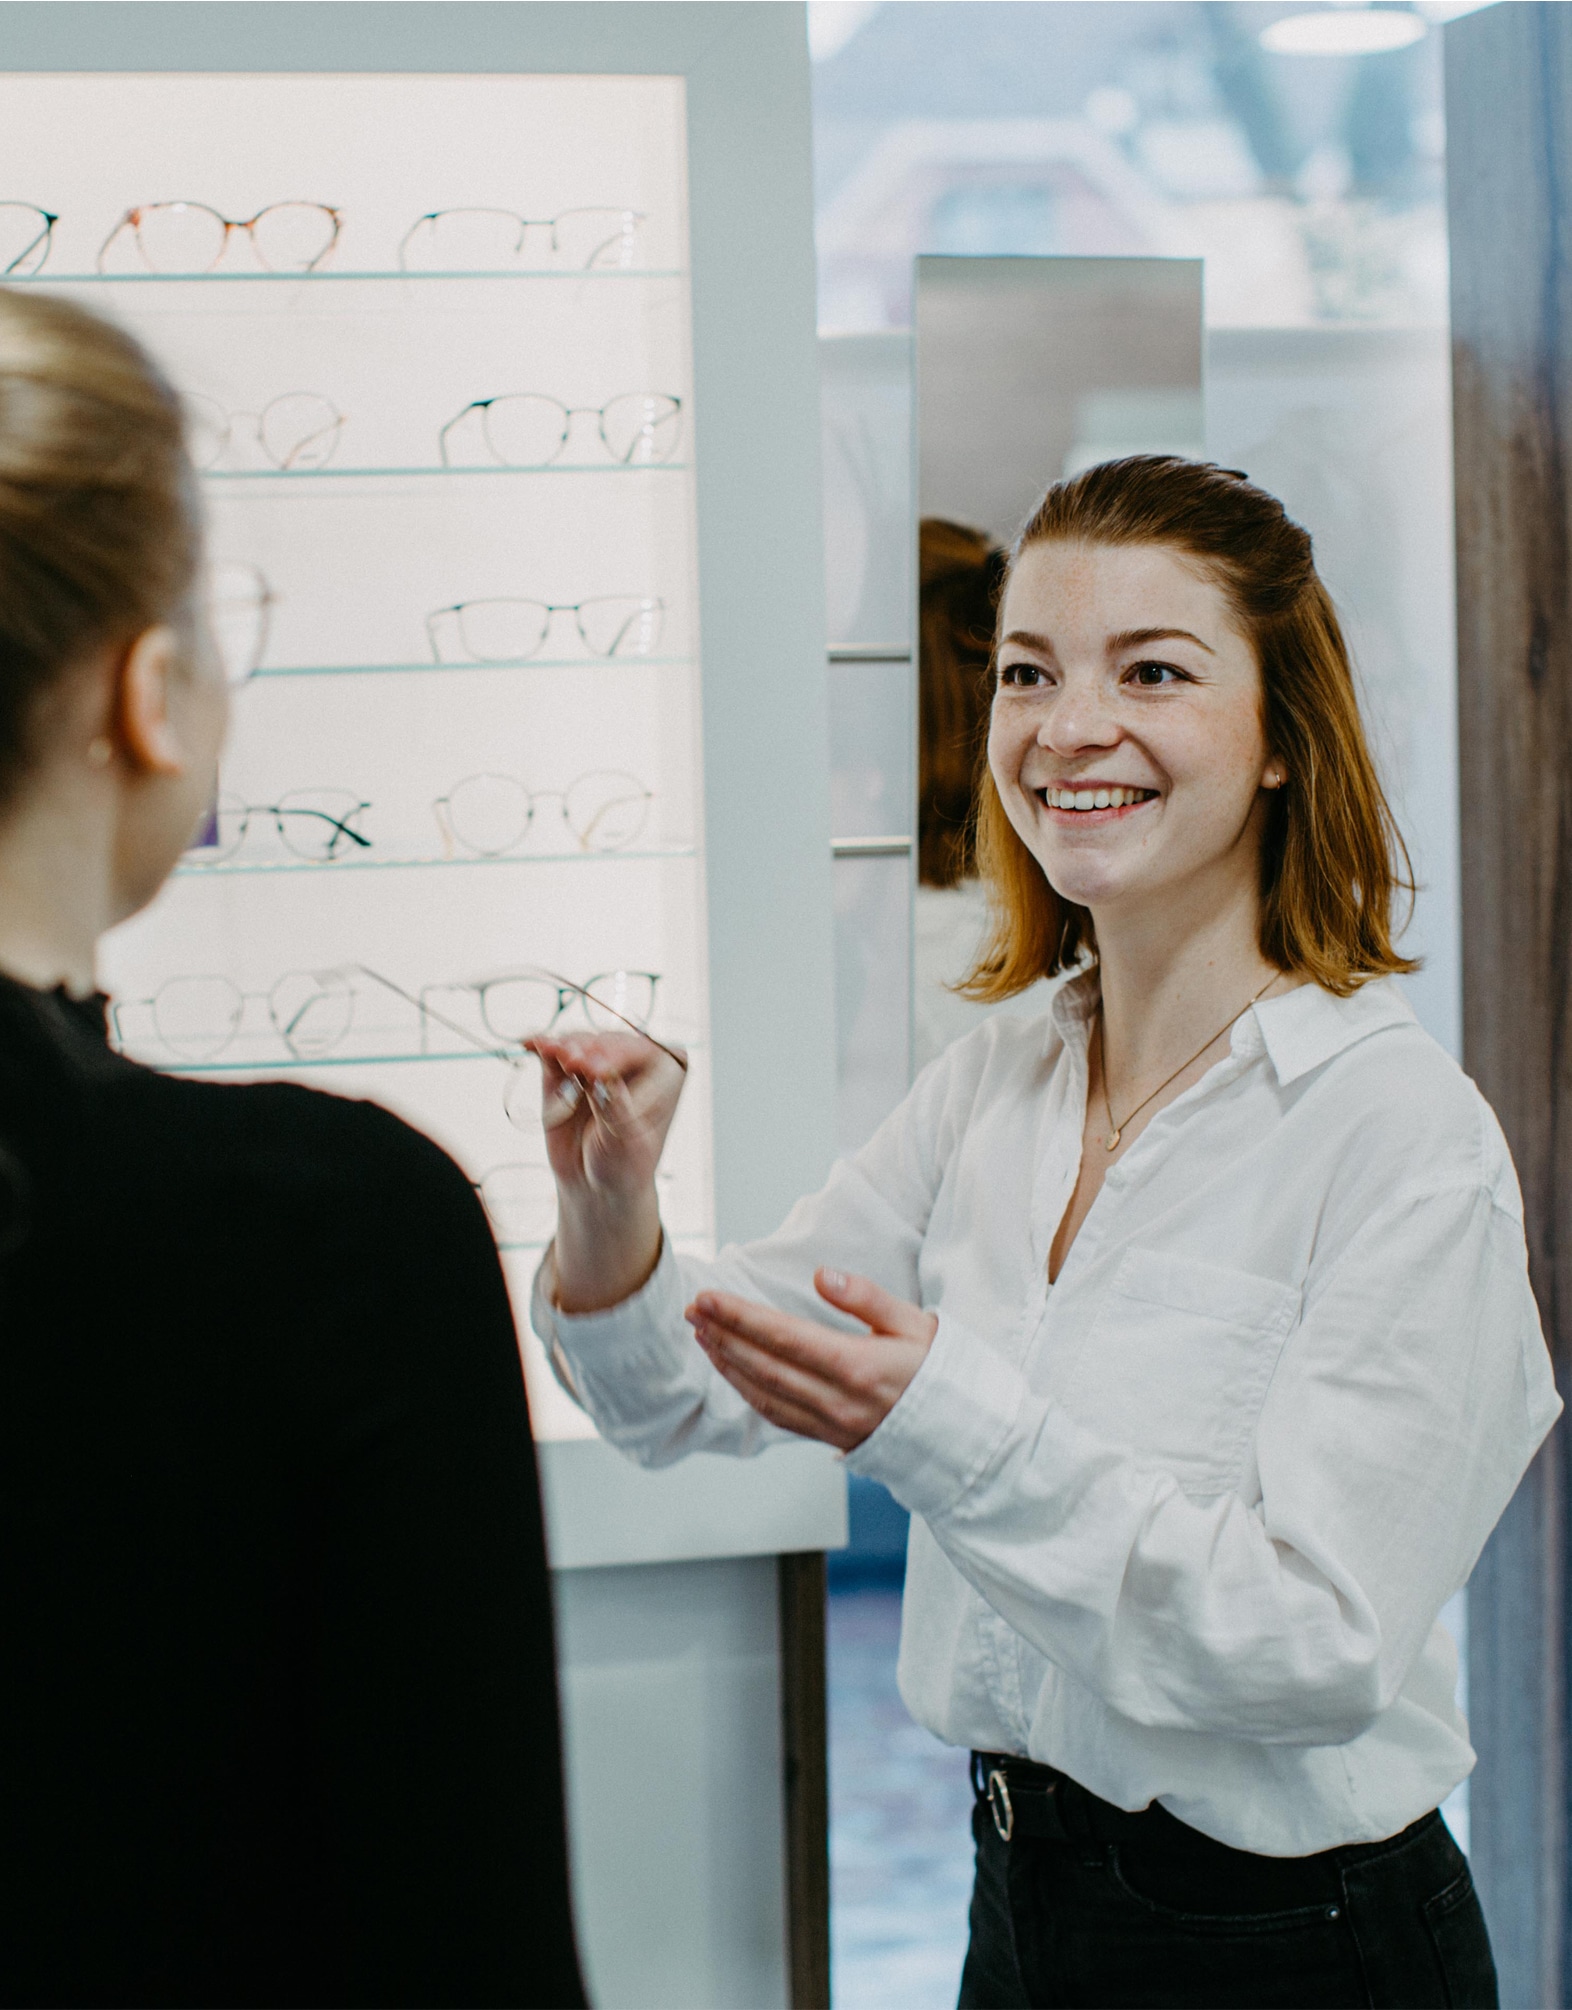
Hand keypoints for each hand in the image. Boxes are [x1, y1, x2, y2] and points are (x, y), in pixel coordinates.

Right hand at [525, 1030, 685, 1206]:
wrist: (595, 1185)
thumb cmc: (624, 1164)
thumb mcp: (625, 1139)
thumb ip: (613, 1105)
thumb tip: (599, 1075)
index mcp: (666, 1069)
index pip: (640, 1053)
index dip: (615, 1058)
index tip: (593, 1069)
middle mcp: (634, 1057)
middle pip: (606, 1044)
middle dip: (584, 1052)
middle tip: (567, 1060)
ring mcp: (598, 1059)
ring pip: (578, 1043)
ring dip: (562, 1048)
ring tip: (549, 1051)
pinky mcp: (566, 1066)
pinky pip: (554, 1052)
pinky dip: (542, 1048)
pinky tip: (531, 1043)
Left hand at [686, 1268, 937, 1451]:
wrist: (966, 1434)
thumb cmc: (943, 1372)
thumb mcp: (917, 1324)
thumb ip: (867, 1298)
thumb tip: (822, 1276)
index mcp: (858, 1367)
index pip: (784, 1337)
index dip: (740, 1317)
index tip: (708, 1297)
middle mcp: (838, 1401)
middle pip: (764, 1365)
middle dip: (723, 1335)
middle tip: (693, 1309)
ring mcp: (831, 1425)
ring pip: (763, 1393)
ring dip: (727, 1363)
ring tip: (703, 1334)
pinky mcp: (829, 1438)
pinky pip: (776, 1415)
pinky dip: (746, 1390)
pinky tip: (732, 1370)